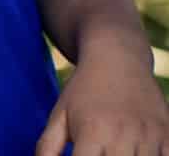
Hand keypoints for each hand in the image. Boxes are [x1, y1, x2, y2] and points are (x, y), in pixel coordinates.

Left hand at [36, 48, 168, 155]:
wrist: (118, 58)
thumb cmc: (83, 89)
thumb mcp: (59, 114)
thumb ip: (47, 147)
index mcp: (92, 133)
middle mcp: (123, 137)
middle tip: (96, 155)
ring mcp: (149, 138)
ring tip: (110, 153)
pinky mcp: (168, 136)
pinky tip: (136, 154)